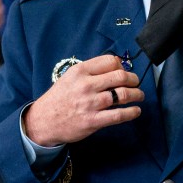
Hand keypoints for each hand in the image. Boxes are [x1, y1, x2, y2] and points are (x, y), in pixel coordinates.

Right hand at [23, 54, 143, 145]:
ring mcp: (90, 103)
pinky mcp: (93, 121)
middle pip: (120, 76)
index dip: (122, 66)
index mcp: (80, 71)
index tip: (124, 71)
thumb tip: (117, 67)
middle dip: (134, 79)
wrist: (43, 121)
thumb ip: (91, 72)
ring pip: (123, 95)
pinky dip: (132, 112)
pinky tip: (136, 111)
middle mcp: (86, 85)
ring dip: (137, 94)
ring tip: (139, 96)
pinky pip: (119, 115)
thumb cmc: (59, 98)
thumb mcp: (70, 78)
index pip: (110, 61)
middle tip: (136, 83)